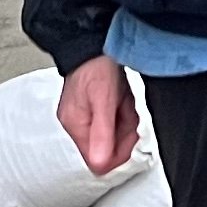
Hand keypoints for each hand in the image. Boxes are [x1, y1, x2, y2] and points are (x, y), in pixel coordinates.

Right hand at [57, 56, 139, 175]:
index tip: (131, 137)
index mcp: (75, 126)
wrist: (95, 41)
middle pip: (107, 150)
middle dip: (124, 133)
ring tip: (124, 101)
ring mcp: (83, 117)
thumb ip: (103, 132)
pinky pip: (111, 123)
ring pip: (112, 137)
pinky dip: (121, 113)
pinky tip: (121, 99)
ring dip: (124, 121)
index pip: (98, 163)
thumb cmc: (96, 65)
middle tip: (127, 111)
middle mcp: (75, 125)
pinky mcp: (91, 109)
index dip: (119, 155)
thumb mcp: (104, 99)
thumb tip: (99, 165)